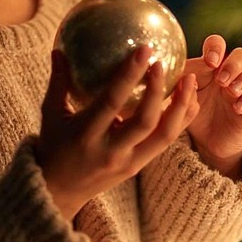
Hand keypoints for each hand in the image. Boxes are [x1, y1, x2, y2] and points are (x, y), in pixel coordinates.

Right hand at [35, 46, 198, 221]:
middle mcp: (110, 151)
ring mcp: (128, 162)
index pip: (112, 102)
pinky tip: (189, 100)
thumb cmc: (53, 146)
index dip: (130, 75)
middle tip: (165, 64)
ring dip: (181, 107)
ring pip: (164, 135)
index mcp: (86, 135)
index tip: (145, 49)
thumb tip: (59, 49)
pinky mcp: (138, 167)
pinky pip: (164, 142)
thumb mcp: (50, 114)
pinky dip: (180, 120)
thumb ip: (58, 82)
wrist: (58, 193)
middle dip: (159, 91)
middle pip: (145, 121)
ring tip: (190, 80)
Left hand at [184, 36, 241, 178]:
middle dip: (233, 64)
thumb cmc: (191, 114)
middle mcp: (230, 74)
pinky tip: (236, 108)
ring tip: (230, 91)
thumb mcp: (179, 96)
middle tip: (221, 80)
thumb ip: (174, 83)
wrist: (206, 143)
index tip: (209, 62)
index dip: (216, 48)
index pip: (218, 44)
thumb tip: (164, 70)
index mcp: (211, 66)